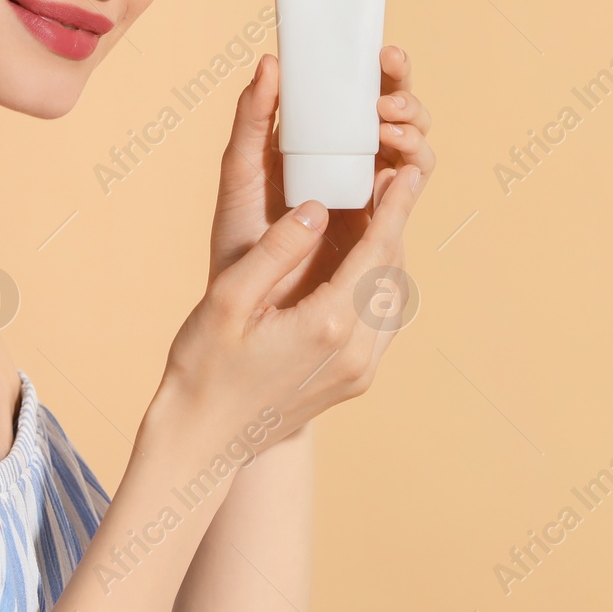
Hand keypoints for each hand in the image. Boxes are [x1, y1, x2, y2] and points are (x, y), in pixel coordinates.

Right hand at [158, 156, 424, 447]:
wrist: (202, 439)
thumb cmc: (204, 367)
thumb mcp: (228, 299)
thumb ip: (277, 251)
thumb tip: (317, 207)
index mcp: (328, 325)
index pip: (377, 252)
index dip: (396, 207)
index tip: (410, 172)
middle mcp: (356, 352)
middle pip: (393, 273)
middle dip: (398, 224)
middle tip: (397, 181)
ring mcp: (360, 373)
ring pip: (395, 301)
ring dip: (393, 256)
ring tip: (384, 217)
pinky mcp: (354, 383)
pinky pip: (384, 325)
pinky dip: (382, 287)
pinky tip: (365, 267)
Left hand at [207, 46, 435, 310]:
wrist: (245, 306)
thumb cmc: (238, 238)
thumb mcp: (241, 171)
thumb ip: (253, 119)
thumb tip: (270, 62)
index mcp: (322, 142)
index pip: (362, 94)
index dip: (381, 71)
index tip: (380, 53)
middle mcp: (353, 164)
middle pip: (397, 116)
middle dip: (404, 92)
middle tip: (389, 87)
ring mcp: (371, 196)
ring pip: (412, 150)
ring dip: (412, 129)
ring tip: (388, 125)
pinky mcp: (381, 230)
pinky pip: (408, 194)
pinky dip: (412, 172)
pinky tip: (398, 165)